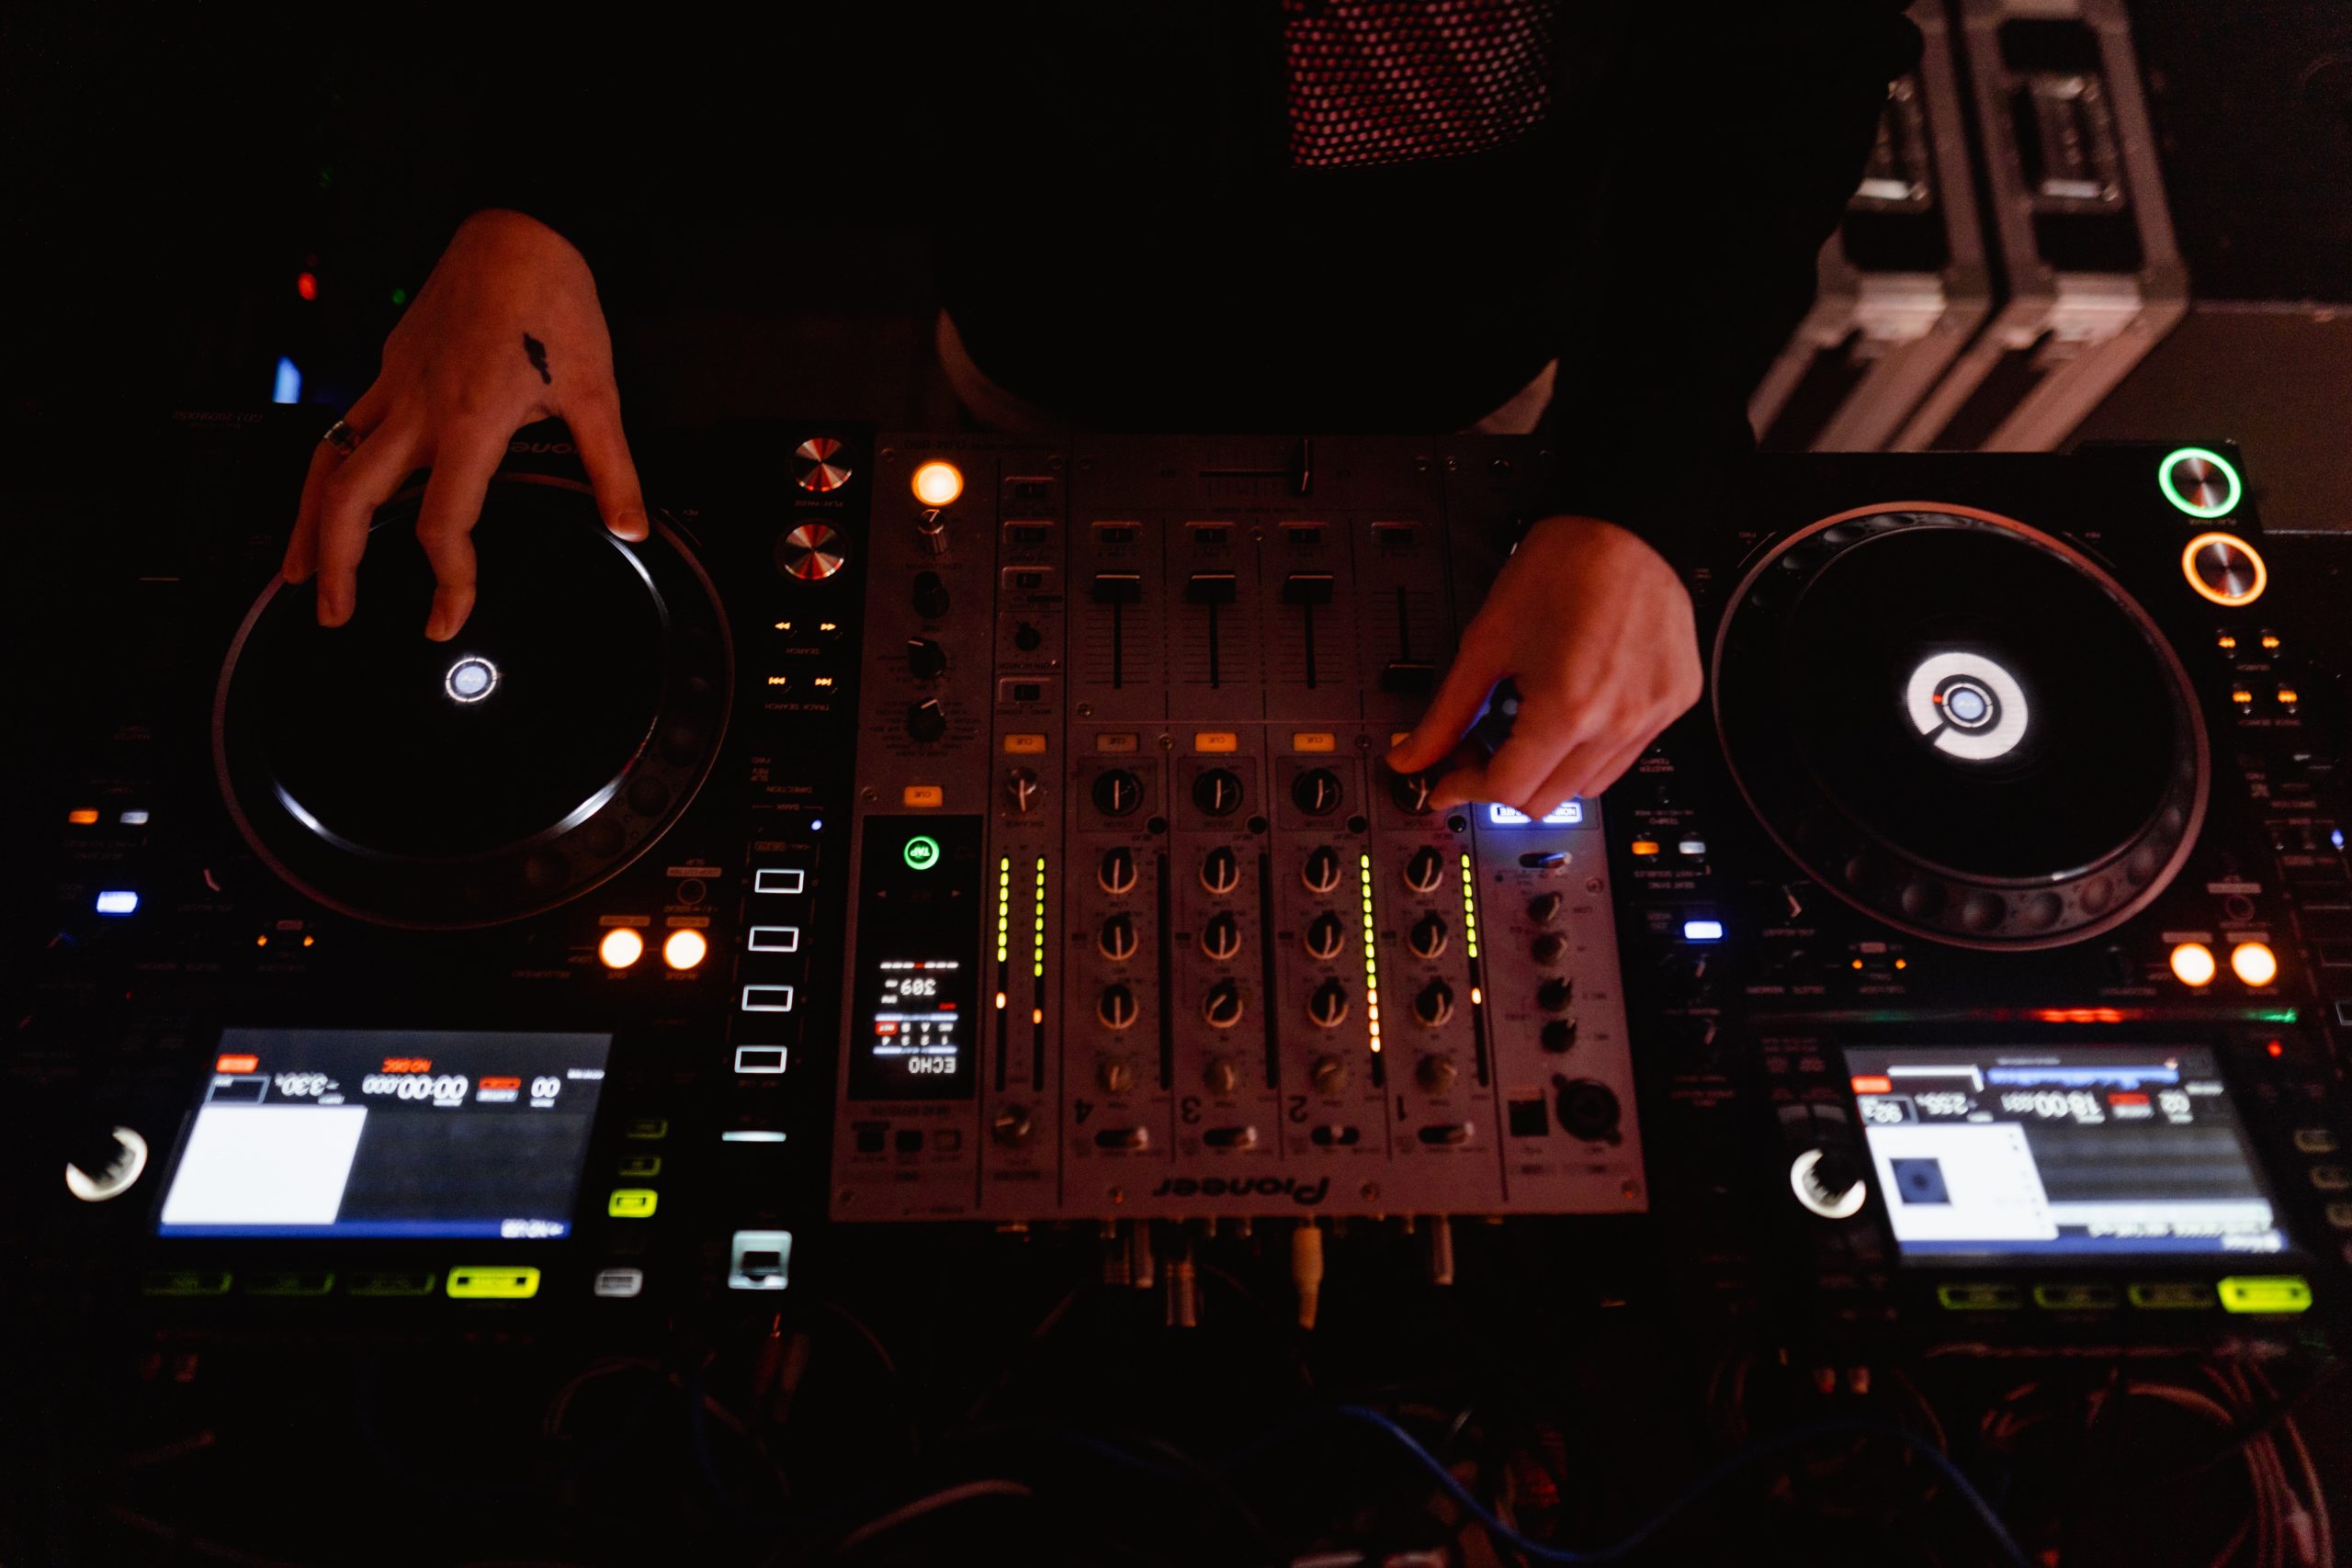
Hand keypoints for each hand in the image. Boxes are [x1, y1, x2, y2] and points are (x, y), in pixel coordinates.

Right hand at [280, 208, 646, 639]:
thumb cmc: (554, 303)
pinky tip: (325, 496)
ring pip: (329, 463)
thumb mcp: (597, 391)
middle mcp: (418, 411)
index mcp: (470, 423)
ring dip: (309, 524)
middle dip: (339, 563)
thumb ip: (612, 468)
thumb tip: (632, 527)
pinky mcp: (387, 369)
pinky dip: (324, 471)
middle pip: (354, 499)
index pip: (444, 521)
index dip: (447, 577)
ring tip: (300, 572)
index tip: (448, 615)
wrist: (517, 232)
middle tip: (336, 614)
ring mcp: (394, 387)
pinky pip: (340, 428)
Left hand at [1386, 515, 1701, 815]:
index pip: (1508, 790)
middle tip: (1478, 746)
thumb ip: (1447, 713)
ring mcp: (1652, 717)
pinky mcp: (1673, 704)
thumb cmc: (1562, 568)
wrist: (1625, 527)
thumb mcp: (1486, 644)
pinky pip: (1624, 755)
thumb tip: (1414, 754)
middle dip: (1503, 782)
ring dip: (1548, 769)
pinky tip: (1569, 709)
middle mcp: (1618, 723)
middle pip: (1547, 801)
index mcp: (1569, 710)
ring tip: (1526, 719)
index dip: (1465, 787)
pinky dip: (1588, 748)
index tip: (1446, 779)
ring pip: (1588, 786)